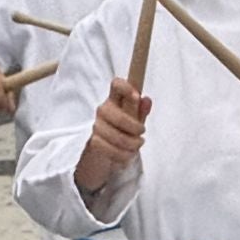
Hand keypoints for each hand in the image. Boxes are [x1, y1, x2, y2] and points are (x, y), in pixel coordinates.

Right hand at [75, 76, 148, 194]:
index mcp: (116, 99)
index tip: (136, 95)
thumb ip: (141, 110)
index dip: (125, 87)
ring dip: (131, 144)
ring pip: (115, 135)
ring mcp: (97, 126)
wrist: (107, 152)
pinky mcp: (93, 142)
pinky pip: (110, 149)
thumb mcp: (136, 120)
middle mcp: (104, 110)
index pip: (116, 85)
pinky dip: (123, 154)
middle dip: (132, 126)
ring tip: (137, 145)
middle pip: (115, 114)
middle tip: (142, 132)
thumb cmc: (124, 130)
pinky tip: (127, 154)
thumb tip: (146, 100)